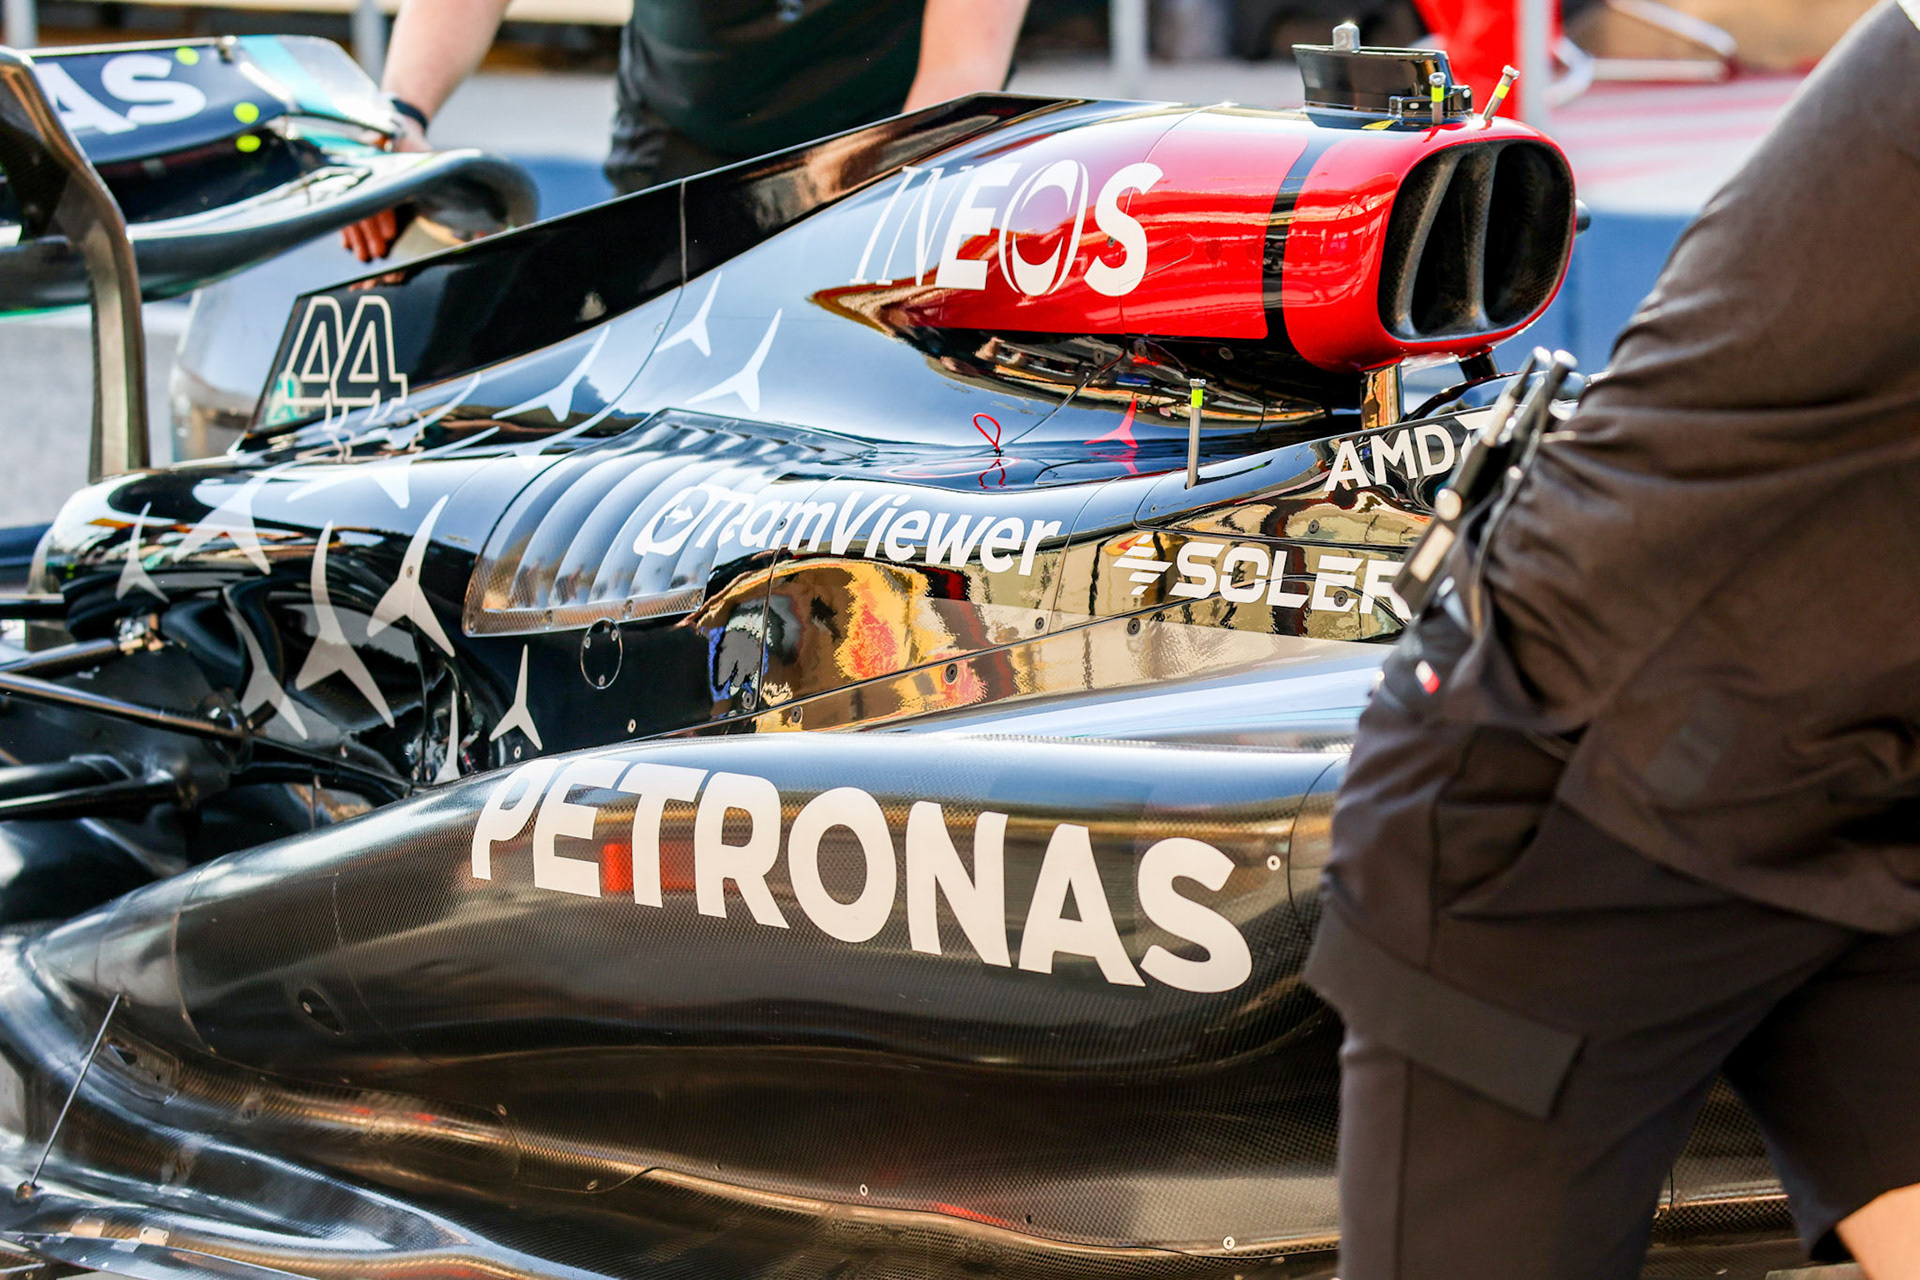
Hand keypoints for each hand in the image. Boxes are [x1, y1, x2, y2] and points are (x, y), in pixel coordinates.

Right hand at [340, 116, 430, 263]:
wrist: (400, 129)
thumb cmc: (412, 144)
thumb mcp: (421, 151)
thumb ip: (428, 163)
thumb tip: (441, 173)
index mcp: (381, 166)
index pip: (380, 194)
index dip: (385, 216)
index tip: (391, 234)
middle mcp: (366, 174)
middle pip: (364, 206)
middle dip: (370, 233)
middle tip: (377, 252)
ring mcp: (359, 181)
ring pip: (353, 210)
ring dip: (358, 236)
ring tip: (363, 255)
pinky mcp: (356, 188)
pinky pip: (346, 210)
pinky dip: (346, 228)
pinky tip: (346, 244)